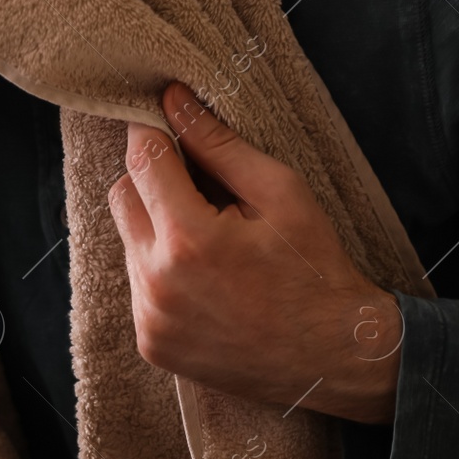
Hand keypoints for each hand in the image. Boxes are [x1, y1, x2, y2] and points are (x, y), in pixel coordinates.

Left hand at [107, 82, 402, 424]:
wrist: (335, 358)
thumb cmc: (315, 270)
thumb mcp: (281, 194)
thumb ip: (219, 145)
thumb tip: (173, 99)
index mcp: (189, 238)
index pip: (142, 159)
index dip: (151, 132)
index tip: (163, 120)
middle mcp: (157, 281)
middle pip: (123, 197)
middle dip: (154, 182)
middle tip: (201, 189)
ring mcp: (149, 318)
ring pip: (129, 243)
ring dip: (158, 230)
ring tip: (213, 244)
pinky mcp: (151, 343)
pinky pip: (138, 287)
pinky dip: (162, 274)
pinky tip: (207, 281)